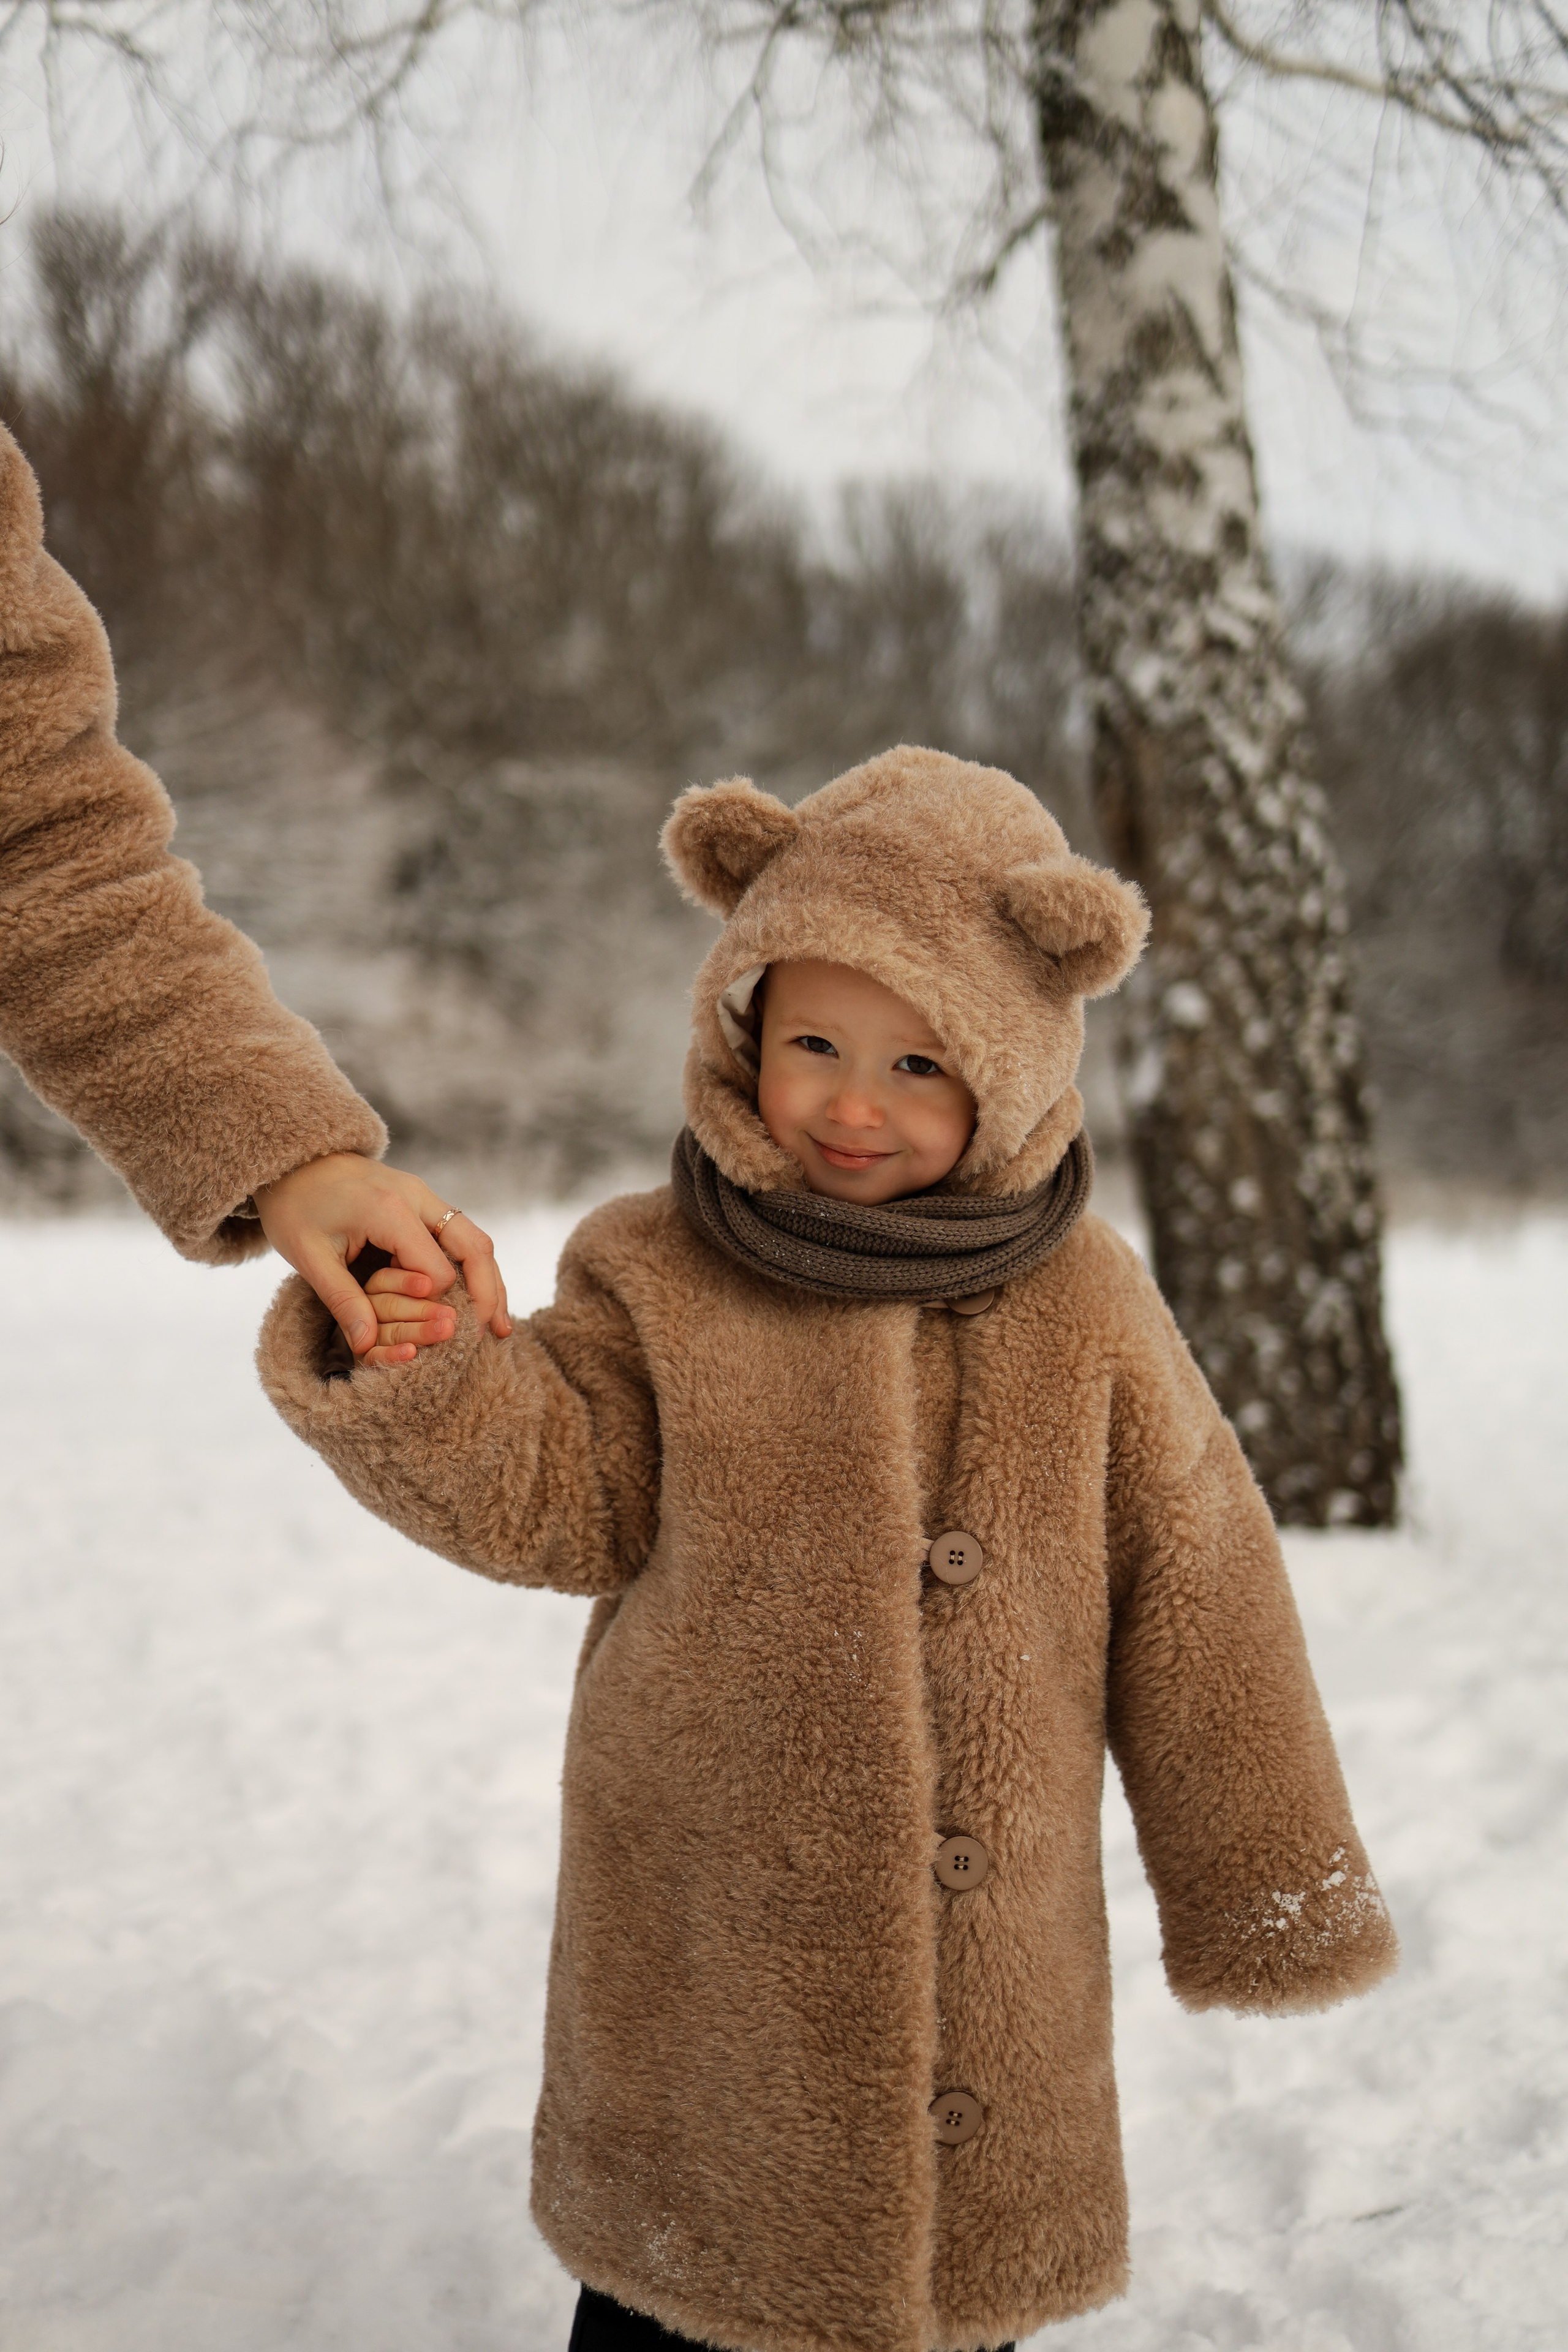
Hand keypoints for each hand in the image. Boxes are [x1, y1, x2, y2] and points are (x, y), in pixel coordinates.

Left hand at [254, 1153, 510, 1357]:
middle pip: (475, 1248)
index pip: (436, 1270)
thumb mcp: (309, 1258)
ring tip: (499, 1325)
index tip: (426, 1331)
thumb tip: (365, 1347)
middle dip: (488, 1293)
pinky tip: (482, 1298)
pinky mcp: (426, 1202)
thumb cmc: (296, 1208)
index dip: (435, 1305)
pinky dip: (475, 1268)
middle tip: (494, 1334)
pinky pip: (462, 1236)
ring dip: (490, 1281)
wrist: (296, 1162)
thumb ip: (342, 1301)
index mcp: (389, 1210)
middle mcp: (419, 1197)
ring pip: (477, 1240)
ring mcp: (426, 1196)